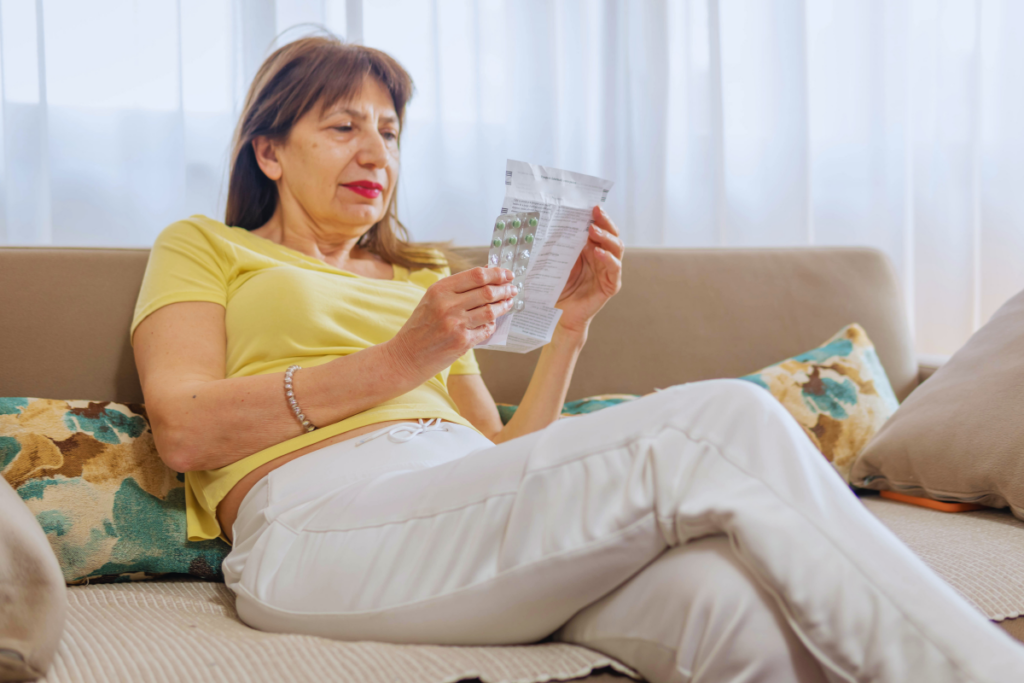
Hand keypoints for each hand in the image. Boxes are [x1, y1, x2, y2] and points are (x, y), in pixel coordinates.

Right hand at [387, 266, 516, 379]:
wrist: (406, 356)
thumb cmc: (421, 326)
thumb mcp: (432, 299)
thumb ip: (458, 286)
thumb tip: (487, 271)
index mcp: (439, 290)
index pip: (476, 275)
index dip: (496, 273)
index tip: (507, 274)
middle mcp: (447, 305)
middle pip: (487, 291)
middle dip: (505, 288)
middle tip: (512, 288)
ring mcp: (456, 324)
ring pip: (491, 310)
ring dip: (504, 305)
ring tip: (509, 302)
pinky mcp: (462, 342)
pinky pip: (486, 329)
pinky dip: (493, 324)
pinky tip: (493, 321)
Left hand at [555, 206, 623, 336]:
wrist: (558, 316)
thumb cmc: (556, 289)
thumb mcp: (557, 262)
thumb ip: (562, 245)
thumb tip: (558, 222)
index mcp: (590, 250)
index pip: (598, 228)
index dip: (596, 217)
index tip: (590, 205)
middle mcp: (602, 258)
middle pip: (611, 234)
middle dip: (605, 221)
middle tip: (595, 212)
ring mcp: (608, 271)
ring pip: (617, 248)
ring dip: (606, 237)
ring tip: (594, 230)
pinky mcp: (611, 285)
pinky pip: (614, 268)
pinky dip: (608, 258)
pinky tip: (598, 252)